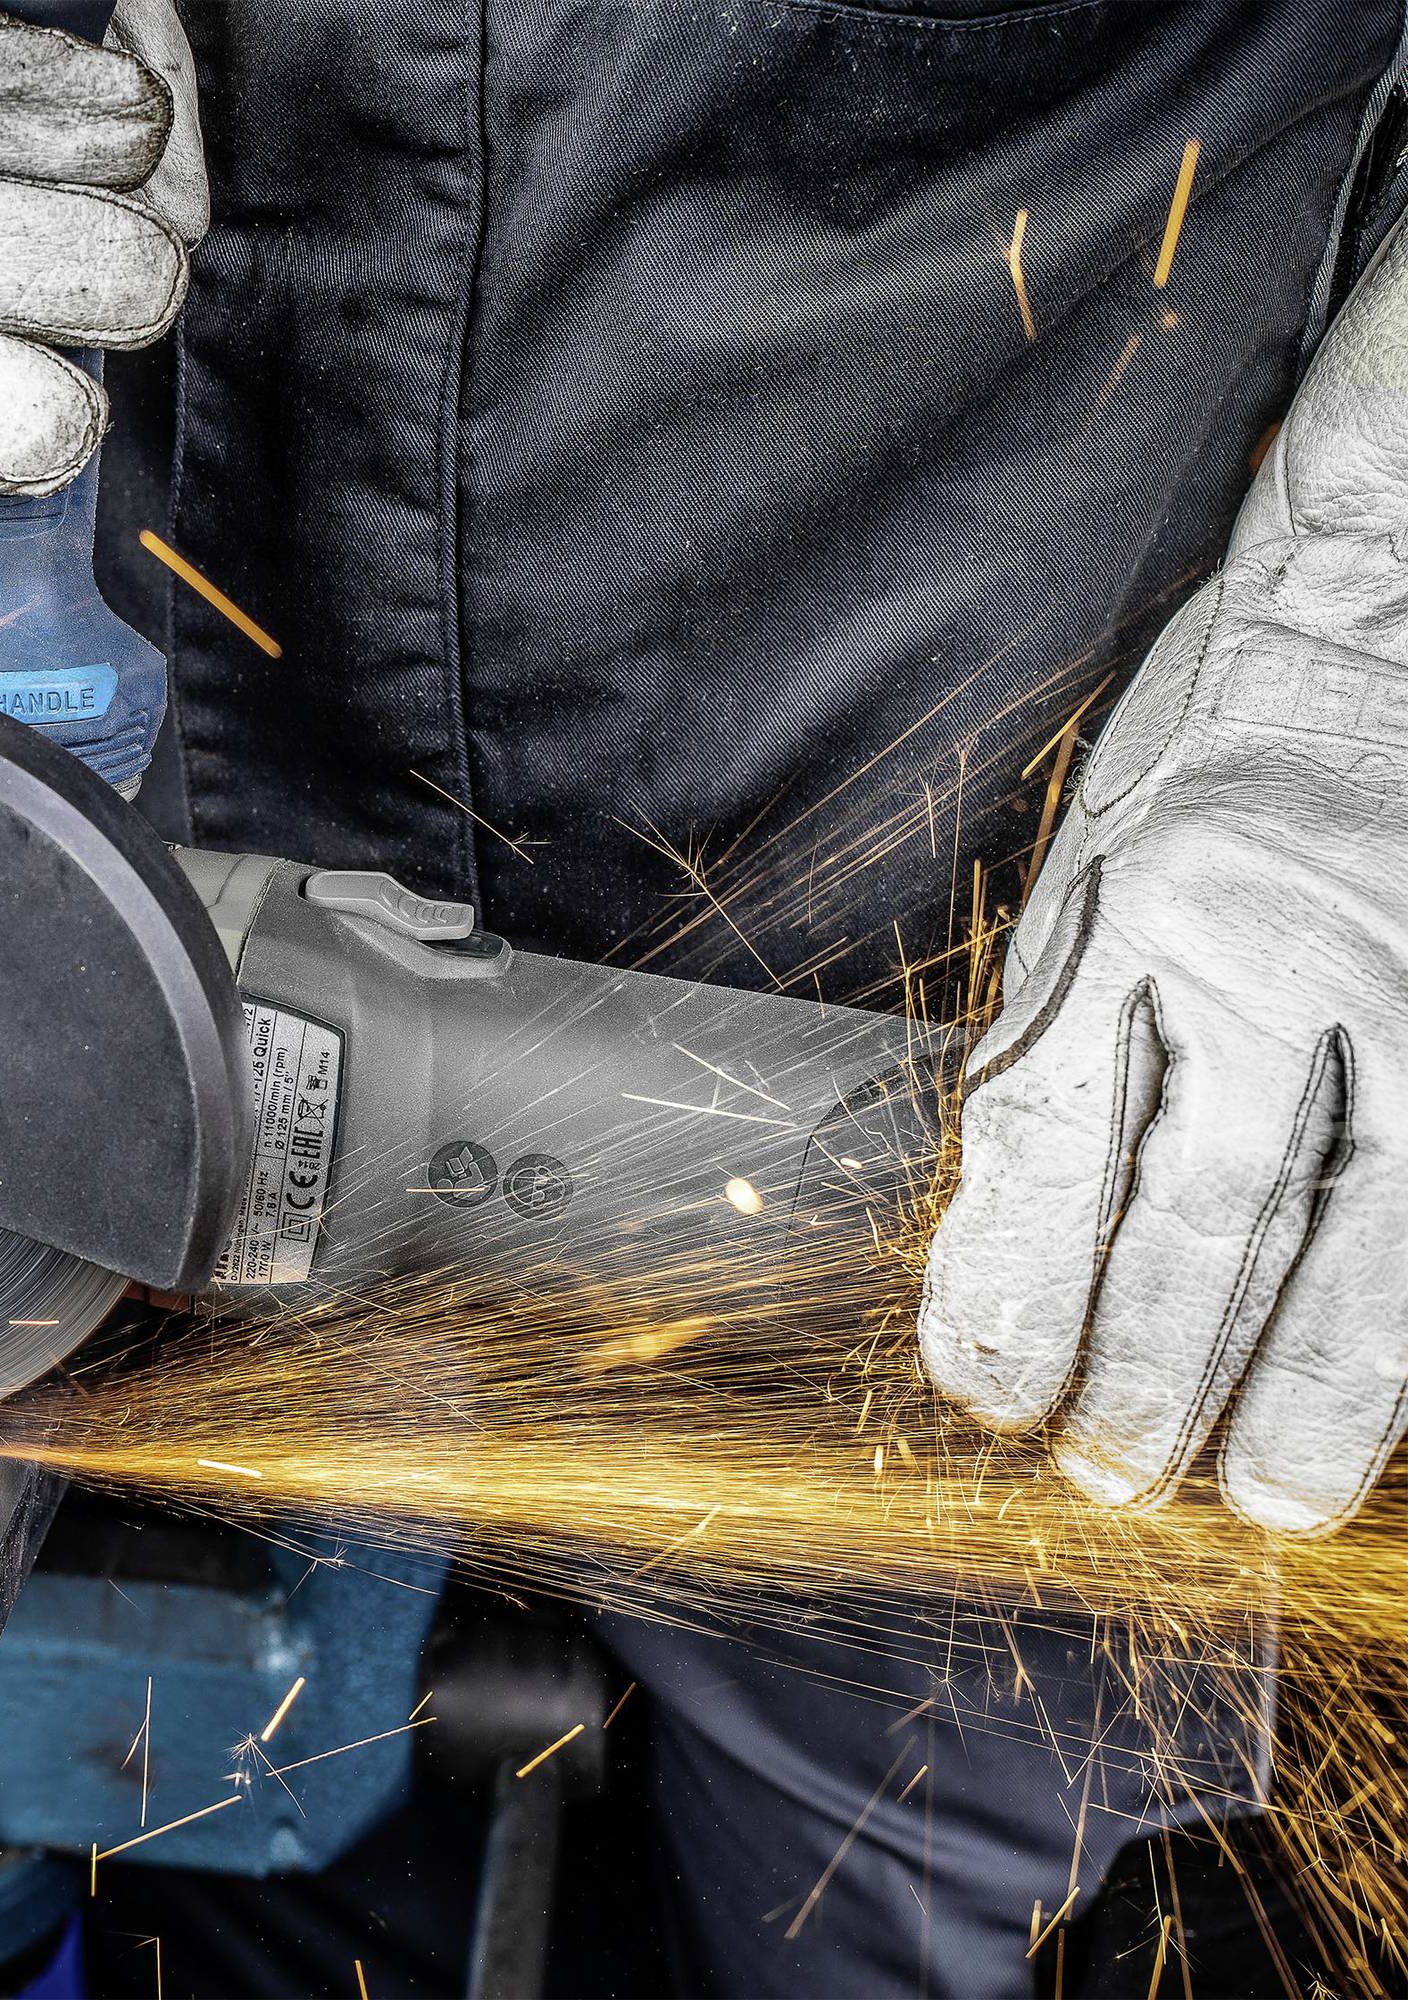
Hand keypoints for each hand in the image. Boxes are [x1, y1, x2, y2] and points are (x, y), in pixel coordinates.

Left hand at [917, 234, 1407, 1532]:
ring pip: (1366, 1234)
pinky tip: (1399, 1401)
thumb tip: (1014, 1228)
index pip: (1045, 1141)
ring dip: (1310, 1389)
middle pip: (1200, 1215)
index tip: (984, 1387)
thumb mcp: (1098, 864)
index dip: (1007, 1287)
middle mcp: (1272, 949)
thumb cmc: (1221, 743)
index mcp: (1132, 906)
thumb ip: (1069, 1031)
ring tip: (1266, 1496)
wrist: (1389, 604)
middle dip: (1149, 1372)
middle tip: (1115, 1480)